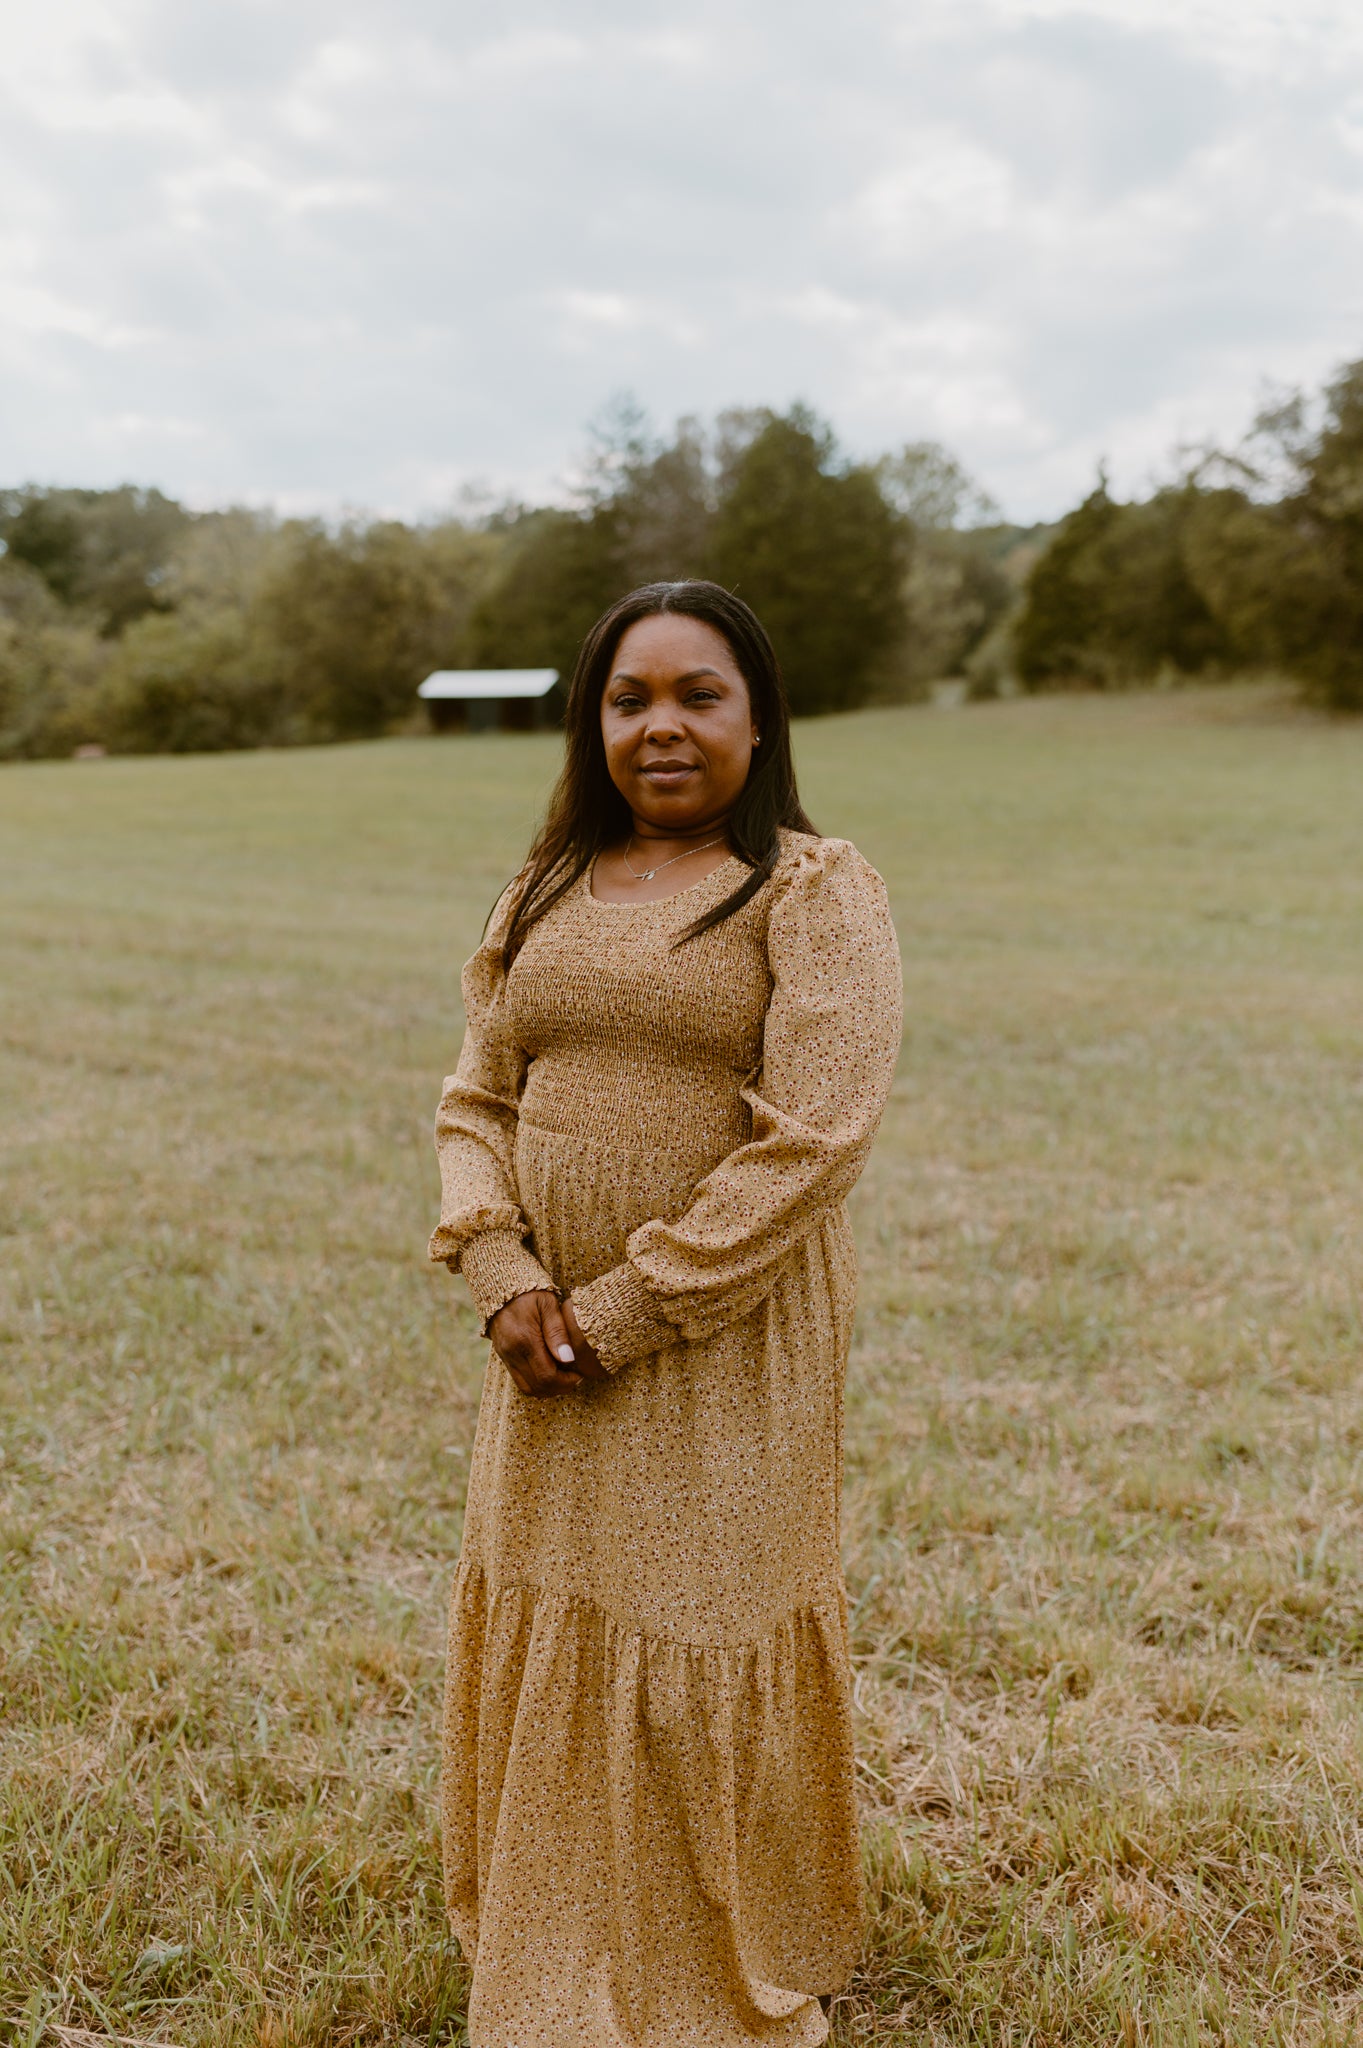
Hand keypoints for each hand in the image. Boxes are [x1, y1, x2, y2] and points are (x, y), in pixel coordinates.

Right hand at [488, 1290, 607, 1397]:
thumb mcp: (548, 1304)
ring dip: (548, 1389)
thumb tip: (568, 1359)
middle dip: (560, 1387)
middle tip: (576, 1378)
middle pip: (538, 1387)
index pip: (547, 1376)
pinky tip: (551, 1373)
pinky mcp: (504, 1357)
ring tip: (564, 1378)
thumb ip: (558, 1332)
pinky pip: (520, 1381)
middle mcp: (512, 1353)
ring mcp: (506, 1357)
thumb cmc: (530, 1292)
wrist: (500, 1285)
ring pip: (527, 1388)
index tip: (580, 1374)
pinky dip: (537, 1384)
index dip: (566, 1381)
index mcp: (525, 1340)